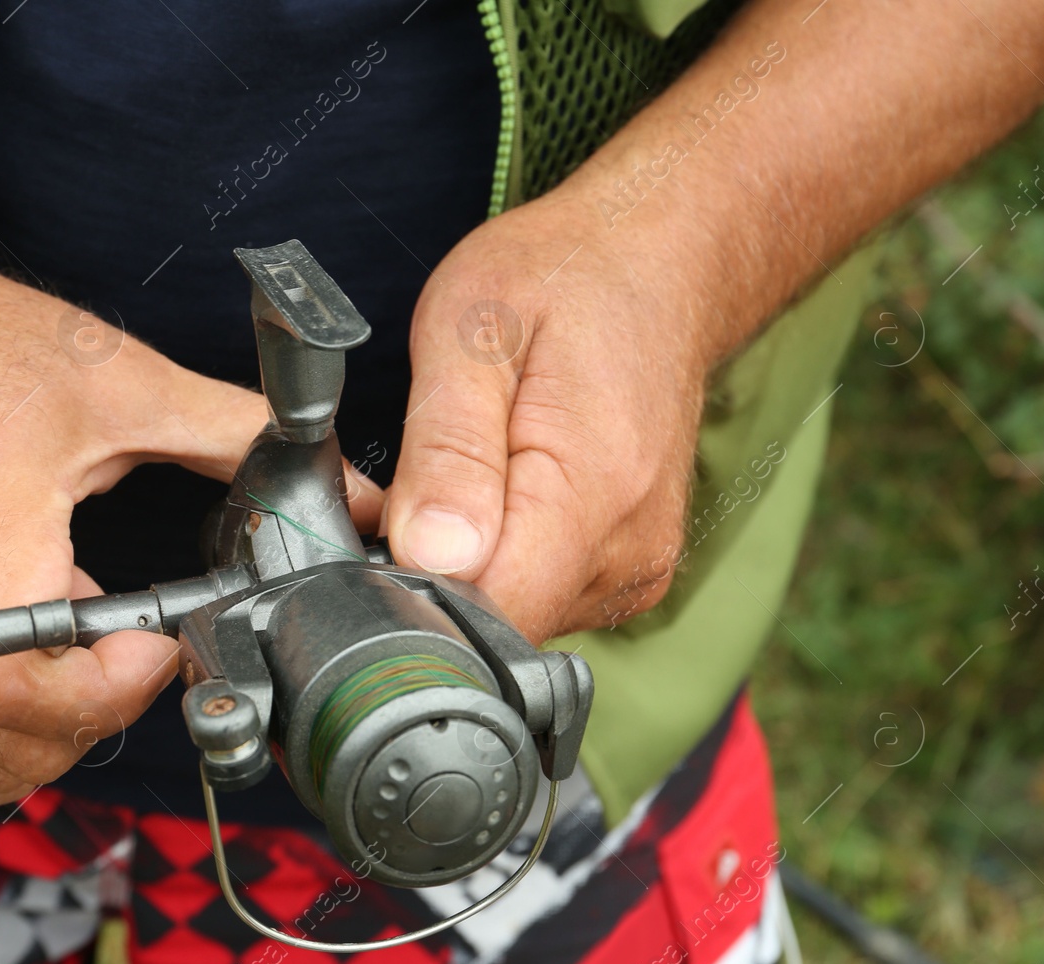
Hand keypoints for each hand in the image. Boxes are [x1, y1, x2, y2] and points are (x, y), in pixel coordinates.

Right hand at [0, 253, 272, 811]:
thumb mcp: (115, 378)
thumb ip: (232, 435)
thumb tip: (340, 484)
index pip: (24, 682)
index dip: (110, 690)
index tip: (157, 643)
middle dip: (89, 721)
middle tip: (128, 652)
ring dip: (37, 747)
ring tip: (74, 666)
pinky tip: (19, 689)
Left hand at [385, 194, 710, 639]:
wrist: (662, 264)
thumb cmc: (567, 278)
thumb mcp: (472, 329)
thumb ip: (447, 448)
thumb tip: (430, 554)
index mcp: (596, 490)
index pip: (487, 610)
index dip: (411, 583)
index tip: (380, 524)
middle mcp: (629, 552)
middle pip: (494, 620)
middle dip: (430, 570)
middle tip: (412, 478)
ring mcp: (635, 570)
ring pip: (511, 614)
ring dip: (464, 562)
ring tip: (464, 470)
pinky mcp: (628, 573)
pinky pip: (539, 595)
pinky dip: (501, 558)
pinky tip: (498, 491)